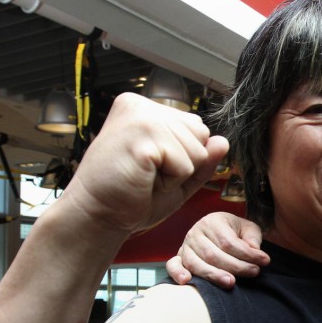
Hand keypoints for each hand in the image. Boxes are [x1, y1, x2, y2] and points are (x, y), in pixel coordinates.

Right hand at [60, 93, 228, 237]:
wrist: (97, 217)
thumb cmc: (130, 198)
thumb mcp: (176, 178)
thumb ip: (201, 159)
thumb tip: (224, 141)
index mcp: (144, 108)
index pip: (196, 127)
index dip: (183, 157)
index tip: (150, 167)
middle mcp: (141, 105)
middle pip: (201, 135)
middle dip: (183, 164)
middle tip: (147, 175)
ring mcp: (141, 117)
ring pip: (197, 150)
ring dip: (177, 175)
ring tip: (144, 178)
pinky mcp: (143, 136)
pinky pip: (186, 164)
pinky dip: (170, 182)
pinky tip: (142, 180)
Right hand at [166, 212, 267, 287]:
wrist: (217, 231)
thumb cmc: (234, 232)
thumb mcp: (247, 228)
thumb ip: (253, 237)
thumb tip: (253, 249)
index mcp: (212, 222)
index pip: (229, 241)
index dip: (248, 254)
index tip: (264, 261)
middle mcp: (195, 233)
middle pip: (214, 254)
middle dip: (236, 266)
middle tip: (254, 272)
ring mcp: (185, 246)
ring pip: (197, 263)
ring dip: (213, 275)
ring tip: (231, 283)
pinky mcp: (179, 258)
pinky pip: (172, 266)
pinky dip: (177, 273)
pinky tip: (187, 281)